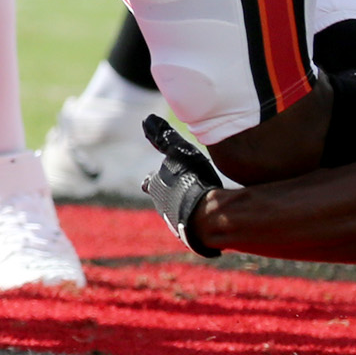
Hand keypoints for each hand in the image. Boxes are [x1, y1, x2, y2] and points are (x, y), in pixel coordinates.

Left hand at [140, 118, 223, 256]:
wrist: (206, 215)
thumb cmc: (190, 180)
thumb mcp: (177, 151)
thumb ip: (162, 137)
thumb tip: (146, 118)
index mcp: (156, 188)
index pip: (151, 182)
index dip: (153, 180)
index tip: (150, 179)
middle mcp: (163, 208)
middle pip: (163, 200)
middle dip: (169, 195)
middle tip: (179, 190)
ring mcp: (177, 224)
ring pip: (179, 214)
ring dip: (185, 208)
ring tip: (197, 203)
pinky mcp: (193, 236)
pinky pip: (195, 225)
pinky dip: (200, 219)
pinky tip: (209, 217)